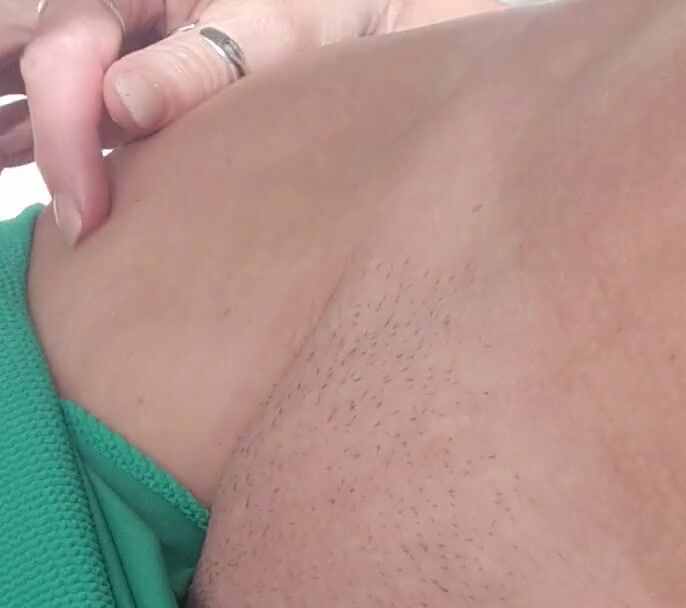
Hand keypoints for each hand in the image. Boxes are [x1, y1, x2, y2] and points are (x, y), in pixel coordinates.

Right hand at [5, 0, 500, 245]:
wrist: (357, 19)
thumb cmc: (321, 12)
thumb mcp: (277, 25)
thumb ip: (202, 62)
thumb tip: (122, 102)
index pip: (63, 58)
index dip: (64, 136)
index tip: (87, 215)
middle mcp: (108, 17)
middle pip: (26, 62)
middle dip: (27, 128)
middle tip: (63, 216)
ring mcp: (109, 50)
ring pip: (31, 83)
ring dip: (18, 132)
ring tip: (21, 180)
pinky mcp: (122, 87)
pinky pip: (60, 105)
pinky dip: (35, 137)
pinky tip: (17, 162)